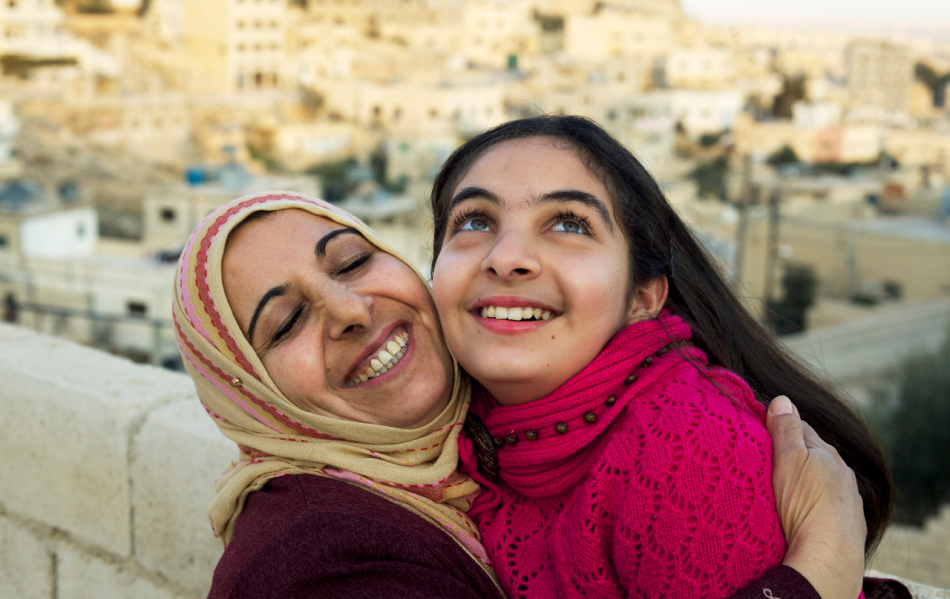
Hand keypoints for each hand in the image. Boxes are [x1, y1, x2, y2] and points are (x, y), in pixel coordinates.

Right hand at [767, 396, 865, 598]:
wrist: (829, 558)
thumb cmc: (805, 506)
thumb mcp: (789, 461)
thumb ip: (786, 430)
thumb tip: (783, 399)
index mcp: (825, 452)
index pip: (800, 427)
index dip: (778, 426)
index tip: (758, 430)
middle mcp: (840, 472)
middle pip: (812, 453)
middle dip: (792, 452)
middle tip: (764, 459)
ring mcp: (846, 498)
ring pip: (821, 479)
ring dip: (804, 479)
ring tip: (781, 488)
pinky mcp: (847, 523)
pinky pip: (826, 503)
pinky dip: (813, 501)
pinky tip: (800, 510)